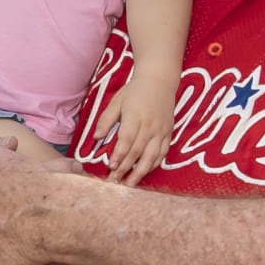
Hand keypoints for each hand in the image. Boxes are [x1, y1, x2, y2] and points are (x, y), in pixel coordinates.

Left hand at [96, 71, 174, 185]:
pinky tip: (145, 172)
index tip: (111, 166)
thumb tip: (96, 137)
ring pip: (152, 156)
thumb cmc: (134, 91)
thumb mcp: (116, 101)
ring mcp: (161, 130)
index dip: (119, 155)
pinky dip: (154, 164)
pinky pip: (163, 153)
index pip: (127, 140)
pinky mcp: (169, 133)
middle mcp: (150, 126)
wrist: (159, 81)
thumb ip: (106, 120)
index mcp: (135, 117)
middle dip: (126, 168)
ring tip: (130, 183)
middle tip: (115, 180)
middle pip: (138, 151)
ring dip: (141, 171)